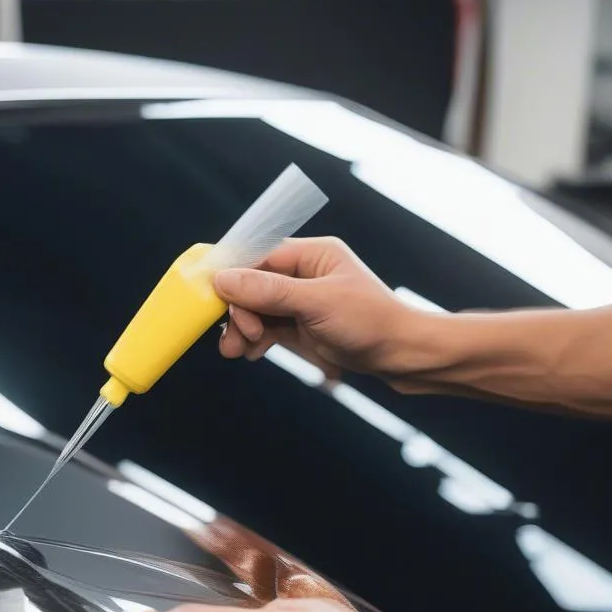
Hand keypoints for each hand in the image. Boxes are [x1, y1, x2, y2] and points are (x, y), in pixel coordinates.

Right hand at [215, 237, 432, 376]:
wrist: (403, 356)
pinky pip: (267, 328)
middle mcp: (304, 274)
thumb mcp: (317, 304)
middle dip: (238, 311)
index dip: (232, 275)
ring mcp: (301, 302)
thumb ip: (270, 292)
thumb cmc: (371, 322)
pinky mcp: (302, 327)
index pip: (259, 256)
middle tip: (233, 338)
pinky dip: (255, 341)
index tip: (209, 296)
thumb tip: (224, 279)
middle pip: (252, 285)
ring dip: (242, 329)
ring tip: (236, 352)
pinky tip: (250, 354)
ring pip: (256, 310)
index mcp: (312, 254)